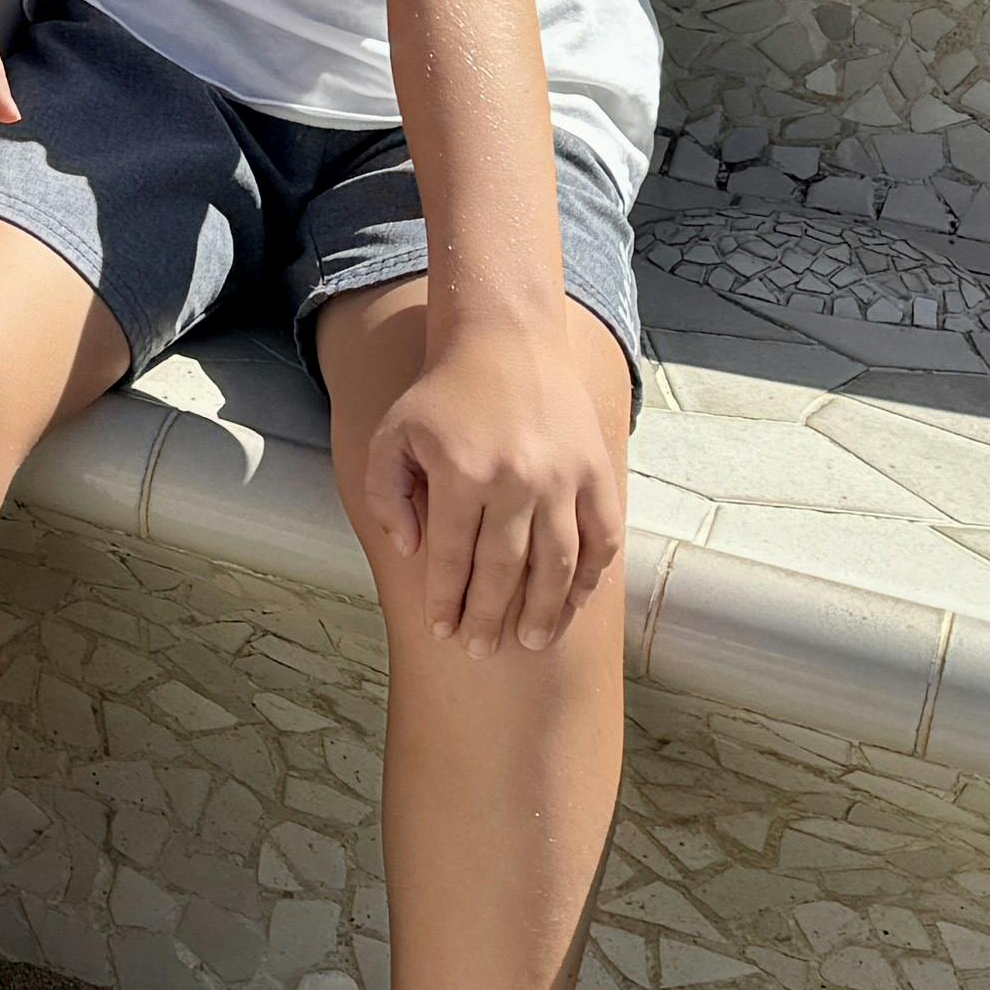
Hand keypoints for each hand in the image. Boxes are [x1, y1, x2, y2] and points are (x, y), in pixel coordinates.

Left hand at [356, 323, 630, 652]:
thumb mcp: (391, 434)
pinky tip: (574, 601)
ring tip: (531, 641)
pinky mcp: (596, 472)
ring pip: (559, 563)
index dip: (448, 600)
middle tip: (480, 649)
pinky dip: (591, 574)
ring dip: (545, 609)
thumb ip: (388, 494)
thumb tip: (412, 550)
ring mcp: (564, 478)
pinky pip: (601, 537)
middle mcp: (517, 480)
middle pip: (505, 569)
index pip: (454, 556)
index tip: (442, 630)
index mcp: (463, 473)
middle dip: (490, 616)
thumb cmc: (441, 394)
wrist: (505, 340)